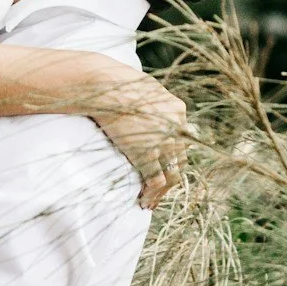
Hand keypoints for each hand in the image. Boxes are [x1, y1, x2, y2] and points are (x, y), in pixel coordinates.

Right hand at [78, 64, 189, 208]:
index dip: (173, 159)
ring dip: (162, 192)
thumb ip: (152, 105)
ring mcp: (165, 142)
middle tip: (157, 193)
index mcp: (177, 109)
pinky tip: (142, 200)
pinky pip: (156, 182)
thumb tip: (146, 114)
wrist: (104, 86)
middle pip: (180, 161)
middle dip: (170, 179)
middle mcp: (177, 127)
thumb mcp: (143, 89)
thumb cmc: (114, 83)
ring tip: (149, 202)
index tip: (163, 170)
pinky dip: (151, 194)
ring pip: (172, 175)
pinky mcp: (148, 155)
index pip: (182, 141)